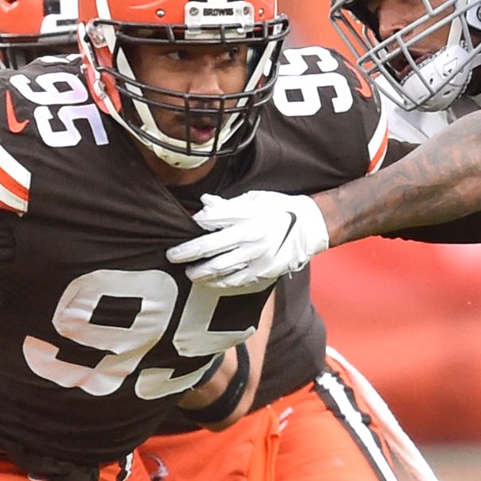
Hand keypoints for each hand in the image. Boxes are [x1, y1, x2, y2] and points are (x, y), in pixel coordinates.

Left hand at [166, 191, 328, 287]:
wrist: (309, 226)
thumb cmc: (278, 209)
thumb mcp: (254, 198)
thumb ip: (228, 204)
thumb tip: (204, 203)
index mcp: (246, 214)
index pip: (210, 220)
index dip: (194, 224)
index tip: (185, 227)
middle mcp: (249, 236)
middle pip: (208, 246)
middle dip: (186, 252)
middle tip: (171, 255)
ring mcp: (256, 256)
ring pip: (219, 267)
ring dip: (199, 272)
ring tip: (189, 272)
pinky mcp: (263, 271)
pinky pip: (235, 280)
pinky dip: (219, 282)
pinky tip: (209, 281)